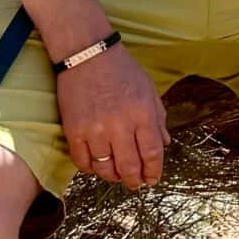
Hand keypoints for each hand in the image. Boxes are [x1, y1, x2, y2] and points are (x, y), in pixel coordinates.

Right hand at [58, 43, 167, 189]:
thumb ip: (158, 118)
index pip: (152, 154)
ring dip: (112, 176)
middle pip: (129, 167)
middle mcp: (120, 124)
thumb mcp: (148, 90)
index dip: (154, 171)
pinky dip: (90, 168)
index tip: (152, 179)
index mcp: (142, 113)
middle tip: (135, 183)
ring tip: (116, 174)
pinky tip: (96, 164)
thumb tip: (164, 144)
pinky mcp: (73, 130)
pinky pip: (82, 162)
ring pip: (105, 169)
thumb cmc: (122, 70)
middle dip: (134, 180)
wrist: (88, 54)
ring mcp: (95, 129)